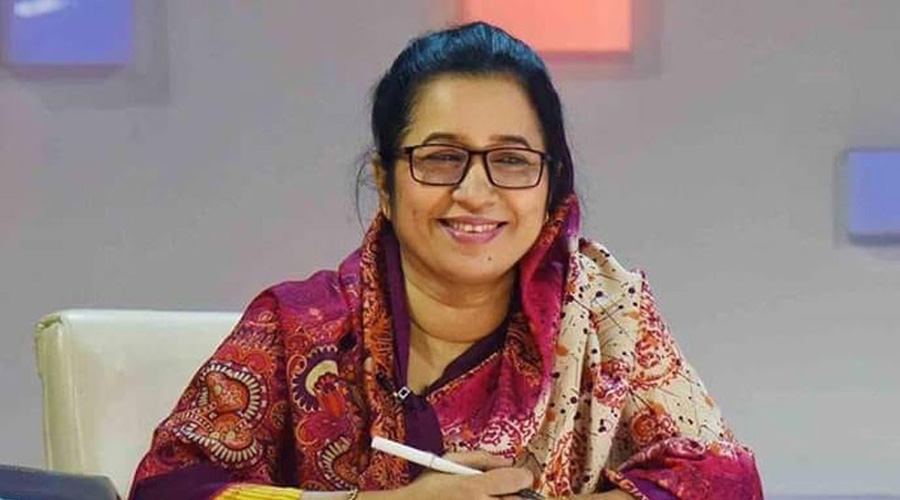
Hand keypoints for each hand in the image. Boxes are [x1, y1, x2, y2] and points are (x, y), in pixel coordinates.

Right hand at [397, 450, 534, 499]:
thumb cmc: (426, 489)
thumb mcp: (448, 462)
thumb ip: (481, 458)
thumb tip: (507, 461)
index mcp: (472, 486)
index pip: (517, 480)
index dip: (522, 477)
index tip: (519, 478)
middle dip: (515, 496)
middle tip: (502, 494)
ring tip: (487, 499)